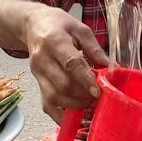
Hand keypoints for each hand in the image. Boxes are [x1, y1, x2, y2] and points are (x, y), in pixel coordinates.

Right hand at [23, 8, 108, 123]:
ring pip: (54, 98)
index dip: (85, 79)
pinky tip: (74, 115)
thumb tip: (109, 66)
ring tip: (89, 102)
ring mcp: (37, 73)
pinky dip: (60, 116)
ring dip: (75, 105)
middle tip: (99, 97)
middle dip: (83, 95)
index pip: (70, 64)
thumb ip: (94, 48)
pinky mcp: (36, 83)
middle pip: (63, 85)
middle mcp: (42, 59)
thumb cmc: (57, 24)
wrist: (31, 25)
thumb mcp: (78, 27)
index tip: (98, 91)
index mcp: (54, 41)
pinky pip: (47, 105)